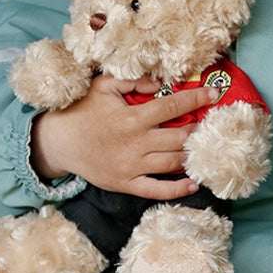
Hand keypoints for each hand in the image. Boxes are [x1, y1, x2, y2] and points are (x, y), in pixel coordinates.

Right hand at [30, 74, 219, 199]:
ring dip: (193, 156)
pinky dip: (177, 189)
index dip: (196, 99)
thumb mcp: (103, 87)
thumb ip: (132, 82)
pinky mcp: (126, 182)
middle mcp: (136, 142)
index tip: (215, 95)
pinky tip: (194, 183)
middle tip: (214, 125)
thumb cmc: (82, 111)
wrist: (58, 142)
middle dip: (200, 130)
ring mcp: (132, 165)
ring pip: (172, 162)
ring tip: (207, 149)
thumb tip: (160, 84)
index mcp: (132, 117)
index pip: (172, 106)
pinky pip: (156, 189)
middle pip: (179, 137)